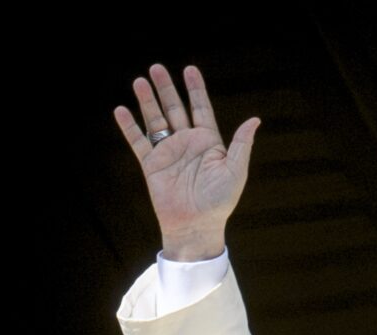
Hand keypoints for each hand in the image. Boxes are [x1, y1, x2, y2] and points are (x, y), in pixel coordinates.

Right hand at [114, 64, 260, 260]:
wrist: (197, 225)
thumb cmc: (220, 202)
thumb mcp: (235, 170)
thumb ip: (242, 144)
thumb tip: (255, 119)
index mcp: (209, 142)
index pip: (200, 109)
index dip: (195, 89)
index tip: (189, 69)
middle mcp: (187, 143)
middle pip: (175, 109)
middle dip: (166, 88)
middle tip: (156, 67)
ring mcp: (168, 153)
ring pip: (155, 120)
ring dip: (147, 101)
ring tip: (139, 81)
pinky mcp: (152, 165)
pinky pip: (139, 142)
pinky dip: (130, 127)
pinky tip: (121, 110)